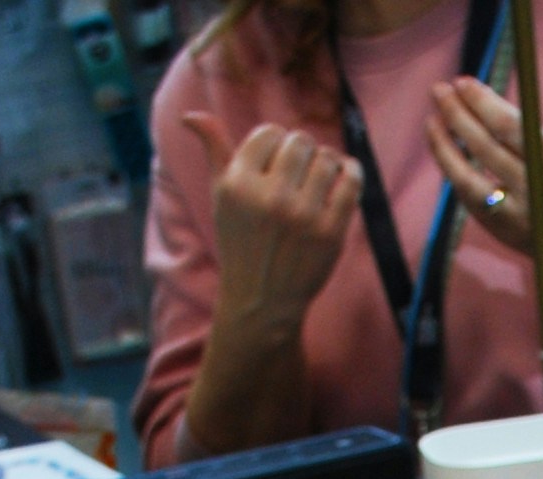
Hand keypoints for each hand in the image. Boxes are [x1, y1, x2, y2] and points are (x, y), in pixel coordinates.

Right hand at [187, 113, 363, 325]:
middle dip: (302, 149)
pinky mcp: (331, 233)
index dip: (276, 141)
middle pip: (300, 141)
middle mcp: (269, 198)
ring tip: (319, 174)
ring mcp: (303, 217)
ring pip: (327, 159)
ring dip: (326, 161)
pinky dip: (351, 172)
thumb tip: (191, 115)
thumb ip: (213, 151)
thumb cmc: (240, 241)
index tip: (276, 158)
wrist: (262, 299)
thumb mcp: (221, 197)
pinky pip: (351, 183)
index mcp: (238, 185)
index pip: (269, 133)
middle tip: (299, 167)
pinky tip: (344, 174)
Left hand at [424, 76, 542, 270]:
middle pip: (485, 147)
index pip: (509, 126)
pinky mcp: (509, 236)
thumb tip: (487, 111)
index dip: (481, 101)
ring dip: (445, 147)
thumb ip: (534, 141)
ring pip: (468, 179)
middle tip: (440, 91)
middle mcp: (541, 193)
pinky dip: (457, 176)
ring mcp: (521, 219)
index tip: (463, 83)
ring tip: (433, 121)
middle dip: (457, 115)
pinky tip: (449, 155)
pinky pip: (472, 202)